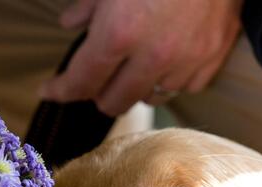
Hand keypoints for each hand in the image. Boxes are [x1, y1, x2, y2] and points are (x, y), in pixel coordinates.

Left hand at [39, 0, 243, 115]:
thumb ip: (89, 6)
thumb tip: (71, 23)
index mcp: (120, 32)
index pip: (81, 81)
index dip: (60, 89)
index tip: (49, 90)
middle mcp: (153, 55)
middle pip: (114, 102)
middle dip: (98, 91)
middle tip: (95, 75)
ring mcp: (186, 60)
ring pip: (150, 97)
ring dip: (136, 86)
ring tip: (134, 64)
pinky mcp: (212, 57)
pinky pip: (184, 87)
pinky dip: (170, 78)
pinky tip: (166, 60)